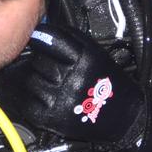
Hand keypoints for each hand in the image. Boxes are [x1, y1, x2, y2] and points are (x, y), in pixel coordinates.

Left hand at [16, 24, 145, 150]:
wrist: (124, 118)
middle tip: (49, 65)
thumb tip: (47, 33)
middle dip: (41, 59)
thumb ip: (74, 41)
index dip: (41, 37)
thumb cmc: (110, 86)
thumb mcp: (99, 55)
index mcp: (86, 60)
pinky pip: (28, 103)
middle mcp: (72, 79)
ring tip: (48, 82)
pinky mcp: (52, 118)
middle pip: (39, 60)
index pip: (52, 40)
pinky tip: (41, 97)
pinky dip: (31, 99)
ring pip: (30, 79)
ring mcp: (60, 99)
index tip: (37, 38)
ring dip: (35, 78)